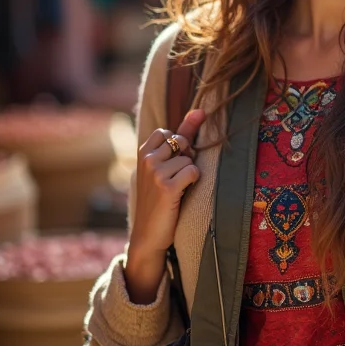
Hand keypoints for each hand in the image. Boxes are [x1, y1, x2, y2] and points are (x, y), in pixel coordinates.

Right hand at [125, 109, 204, 303]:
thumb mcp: (164, 165)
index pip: (167, 132)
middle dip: (186, 158)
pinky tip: (182, 194)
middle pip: (182, 142)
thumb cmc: (160, 198)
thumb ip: (182, 135)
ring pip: (189, 158)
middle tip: (175, 180)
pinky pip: (193, 171)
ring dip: (189, 174)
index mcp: (142, 153)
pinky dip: (193, 182)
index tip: (172, 165)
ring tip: (177, 190)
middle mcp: (146, 159)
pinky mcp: (167, 187)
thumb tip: (202, 109)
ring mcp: (155, 172)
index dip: (178, 146)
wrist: (148, 235)